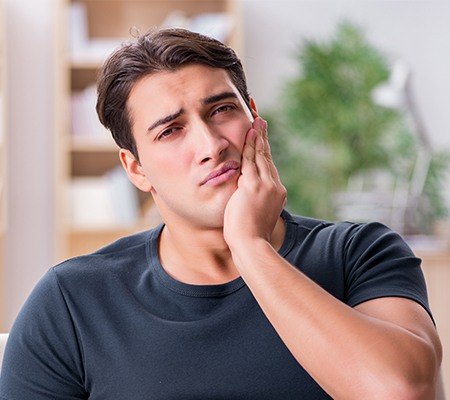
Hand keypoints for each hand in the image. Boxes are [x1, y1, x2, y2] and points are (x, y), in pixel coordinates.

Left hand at [223, 117, 286, 247]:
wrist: (251, 244)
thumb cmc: (249, 236)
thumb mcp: (256, 216)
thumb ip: (254, 202)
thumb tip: (248, 199)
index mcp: (276, 194)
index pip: (269, 168)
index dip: (265, 152)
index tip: (262, 140)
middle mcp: (274, 186)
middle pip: (267, 158)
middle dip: (263, 138)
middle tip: (261, 122)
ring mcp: (266, 185)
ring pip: (261, 155)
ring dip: (258, 137)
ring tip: (257, 121)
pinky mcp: (254, 185)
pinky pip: (251, 159)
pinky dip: (251, 144)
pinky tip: (250, 132)